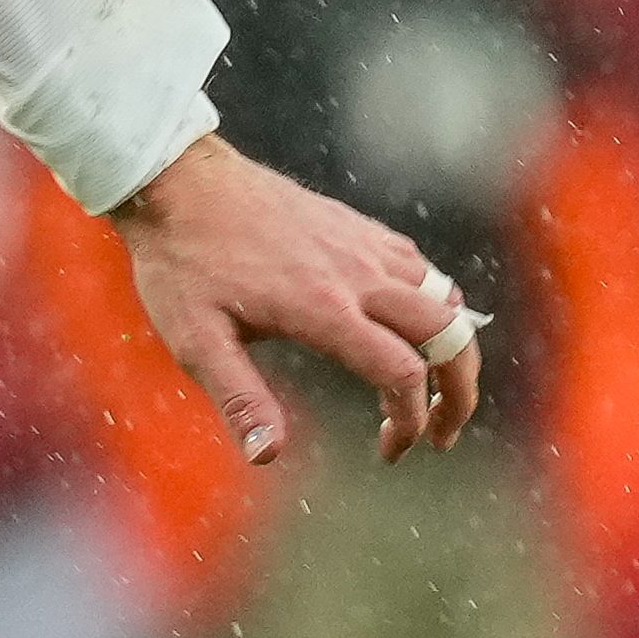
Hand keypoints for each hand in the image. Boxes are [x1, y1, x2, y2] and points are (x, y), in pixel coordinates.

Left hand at [113, 133, 483, 465]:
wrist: (179, 182)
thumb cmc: (181, 263)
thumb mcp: (194, 338)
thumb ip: (238, 397)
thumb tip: (266, 455)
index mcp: (323, 308)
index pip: (402, 373)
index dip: (412, 421)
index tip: (394, 450)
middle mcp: (359, 275)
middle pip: (450, 336)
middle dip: (460, 392)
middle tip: (444, 432)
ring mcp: (364, 246)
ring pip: (445, 300)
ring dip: (455, 348)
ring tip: (436, 387)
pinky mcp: (359, 227)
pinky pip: (422, 268)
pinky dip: (437, 304)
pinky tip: (413, 328)